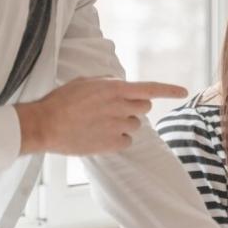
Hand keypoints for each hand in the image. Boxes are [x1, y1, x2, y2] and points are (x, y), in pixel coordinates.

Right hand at [16, 77, 187, 155]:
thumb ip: (109, 85)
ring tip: (99, 124)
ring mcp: (117, 126)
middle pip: (144, 108)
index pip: (150, 88)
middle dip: (134, 108)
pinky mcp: (111, 144)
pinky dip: (117, 140)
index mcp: (115, 89)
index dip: (169, 90)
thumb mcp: (86, 83)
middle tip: (115, 110)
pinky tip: (99, 136)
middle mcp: (120, 106)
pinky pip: (126, 142)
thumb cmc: (61, 101)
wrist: (44, 124)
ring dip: (123, 124)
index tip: (184, 92)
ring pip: (135, 126)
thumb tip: (122, 88)